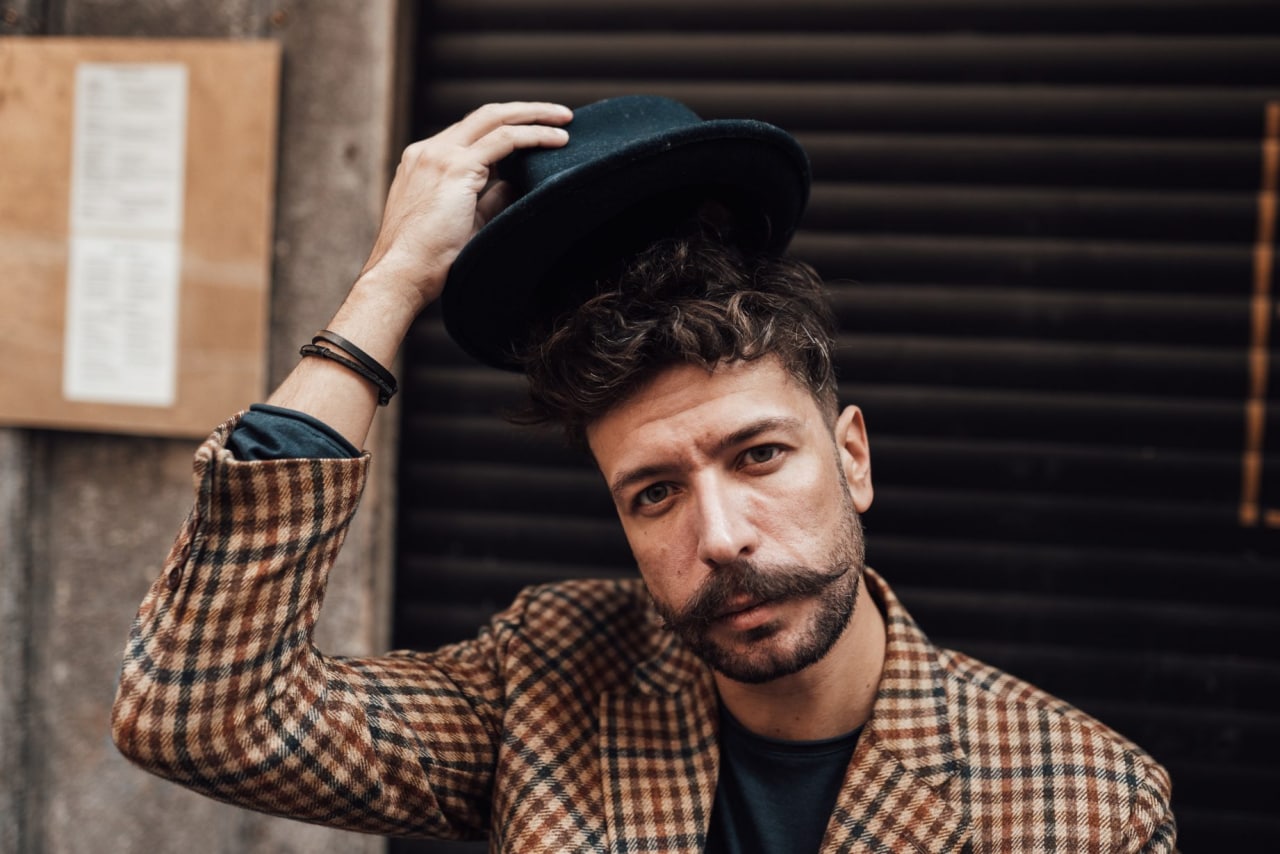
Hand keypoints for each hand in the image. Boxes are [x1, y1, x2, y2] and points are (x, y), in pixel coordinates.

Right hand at [356, 101, 573, 313]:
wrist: (402, 275)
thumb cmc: (429, 260)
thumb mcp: (465, 221)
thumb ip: (488, 199)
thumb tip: (515, 186)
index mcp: (424, 161)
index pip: (471, 132)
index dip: (506, 128)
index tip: (536, 132)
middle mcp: (429, 150)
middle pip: (485, 115)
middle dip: (526, 110)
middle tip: (560, 115)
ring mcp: (440, 155)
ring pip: (496, 118)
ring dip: (534, 116)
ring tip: (565, 121)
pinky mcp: (455, 167)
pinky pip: (504, 139)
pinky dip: (534, 136)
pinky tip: (558, 141)